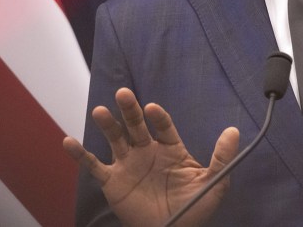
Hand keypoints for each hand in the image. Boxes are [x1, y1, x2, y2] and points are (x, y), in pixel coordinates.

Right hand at [62, 88, 238, 226]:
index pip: (162, 126)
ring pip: (115, 138)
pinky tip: (68, 141)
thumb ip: (222, 157)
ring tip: (99, 111)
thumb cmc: (193, 208)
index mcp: (170, 148)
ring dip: (107, 124)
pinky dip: (80, 154)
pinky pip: (94, 166)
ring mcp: (128, 164)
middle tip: (124, 94)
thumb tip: (234, 131)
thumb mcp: (212, 183)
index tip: (152, 109)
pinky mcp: (112, 181)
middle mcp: (146, 151)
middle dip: (130, 110)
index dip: (157, 117)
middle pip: (136, 125)